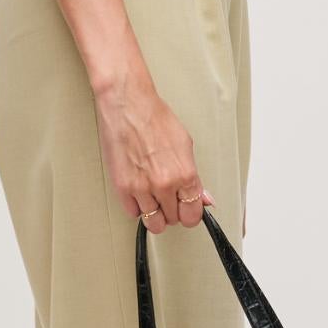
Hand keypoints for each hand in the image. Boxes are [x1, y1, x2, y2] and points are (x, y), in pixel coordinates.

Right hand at [93, 69, 212, 230]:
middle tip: (168, 198)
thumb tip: (204, 197)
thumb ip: (194, 177)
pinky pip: (133, 213)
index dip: (190, 214)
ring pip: (153, 222)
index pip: (193, 214)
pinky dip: (136, 206)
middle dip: (172, 211)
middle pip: (173, 219)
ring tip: (152, 198)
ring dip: (154, 213)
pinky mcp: (123, 187)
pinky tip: (138, 192)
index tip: (186, 210)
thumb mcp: (185, 145)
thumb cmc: (154, 118)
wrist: (128, 105)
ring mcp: (142, 188)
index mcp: (185, 174)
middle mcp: (165, 184)